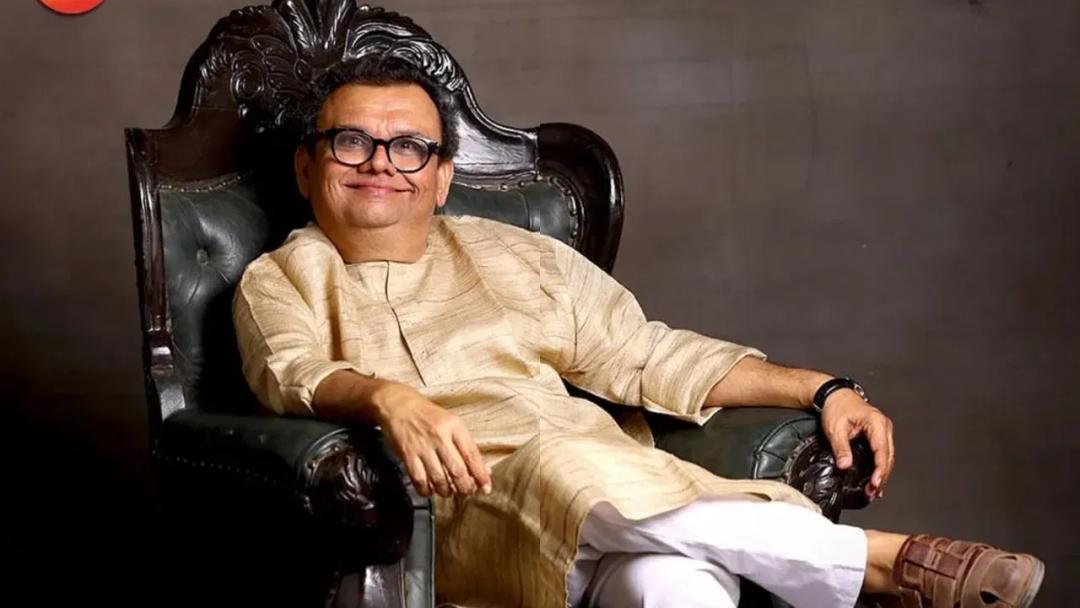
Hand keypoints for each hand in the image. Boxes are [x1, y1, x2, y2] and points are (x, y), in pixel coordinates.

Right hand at [373, 382, 491, 497]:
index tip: (486, 488)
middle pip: (458, 471)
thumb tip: (483, 470)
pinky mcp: (407, 454)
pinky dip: (426, 490)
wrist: (399, 404)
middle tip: (466, 494)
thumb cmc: (428, 415)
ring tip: (448, 492)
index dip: (480, 475)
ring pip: (439, 479)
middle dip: (465, 488)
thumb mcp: (452, 423)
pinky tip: (430, 490)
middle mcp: (440, 436)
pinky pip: (419, 479)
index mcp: (455, 427)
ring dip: (446, 491)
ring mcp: (423, 446)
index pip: (472, 455)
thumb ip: (466, 446)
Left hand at [820, 389, 894, 499]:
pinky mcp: (878, 435)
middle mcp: (883, 426)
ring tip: (873, 491)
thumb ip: (841, 448)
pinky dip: (879, 467)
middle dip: (882, 476)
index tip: (876, 483)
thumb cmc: (836, 407)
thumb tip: (845, 466)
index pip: (882, 450)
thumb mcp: (835, 429)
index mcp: (876, 422)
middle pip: (888, 456)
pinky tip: (875, 480)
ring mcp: (883, 431)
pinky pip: (883, 454)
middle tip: (873, 492)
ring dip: (881, 474)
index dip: (880, 469)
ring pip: (887, 457)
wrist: (834, 396)